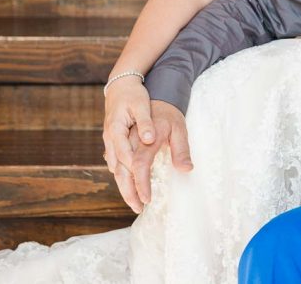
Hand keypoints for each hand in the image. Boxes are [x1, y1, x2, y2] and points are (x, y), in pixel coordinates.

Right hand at [102, 79, 190, 211]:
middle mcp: (123, 138)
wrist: (140, 91)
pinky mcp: (114, 142)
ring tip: (134, 202)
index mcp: (140, 135)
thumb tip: (186, 169)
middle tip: (139, 209)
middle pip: (122, 171)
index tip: (148, 199)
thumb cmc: (165, 110)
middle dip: (129, 192)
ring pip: (115, 168)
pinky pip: (114, 162)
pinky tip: (127, 186)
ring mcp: (115, 140)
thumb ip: (181, 148)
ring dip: (123, 187)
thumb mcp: (178, 126)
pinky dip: (120, 176)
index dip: (141, 184)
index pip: (138, 164)